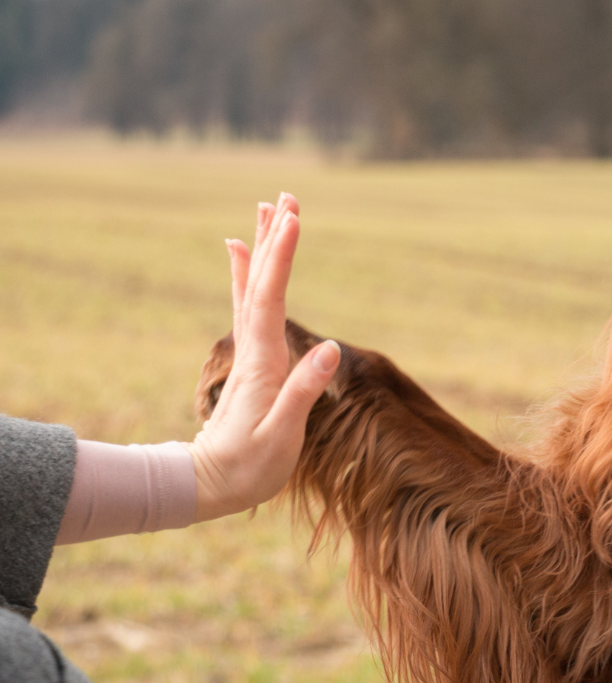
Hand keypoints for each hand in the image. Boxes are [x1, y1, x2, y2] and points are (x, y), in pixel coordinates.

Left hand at [187, 194, 340, 521]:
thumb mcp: (282, 437)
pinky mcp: (252, 360)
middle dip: (274, 239)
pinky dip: (245, 274)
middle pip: (260, 282)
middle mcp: (254, 348)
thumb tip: (331, 347)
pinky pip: (248, 304)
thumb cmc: (249, 467)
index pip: (271, 298)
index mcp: (264, 362)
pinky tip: (240, 253)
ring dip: (262, 248)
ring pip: (253, 287)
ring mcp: (250, 352)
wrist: (209, 485)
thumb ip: (304, 392)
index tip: (292, 219)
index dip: (281, 258)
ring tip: (269, 210)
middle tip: (285, 196)